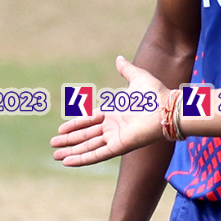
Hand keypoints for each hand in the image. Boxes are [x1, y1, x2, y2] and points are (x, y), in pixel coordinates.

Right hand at [50, 56, 169, 166]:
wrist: (167, 108)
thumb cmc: (155, 94)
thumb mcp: (137, 78)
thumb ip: (126, 70)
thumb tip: (119, 58)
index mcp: (114, 113)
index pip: (89, 121)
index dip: (75, 125)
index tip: (61, 129)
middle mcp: (112, 127)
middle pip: (85, 136)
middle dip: (69, 140)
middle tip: (53, 144)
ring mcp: (114, 138)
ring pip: (88, 147)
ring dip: (71, 151)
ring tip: (55, 155)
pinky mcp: (118, 147)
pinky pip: (97, 155)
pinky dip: (82, 159)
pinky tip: (68, 161)